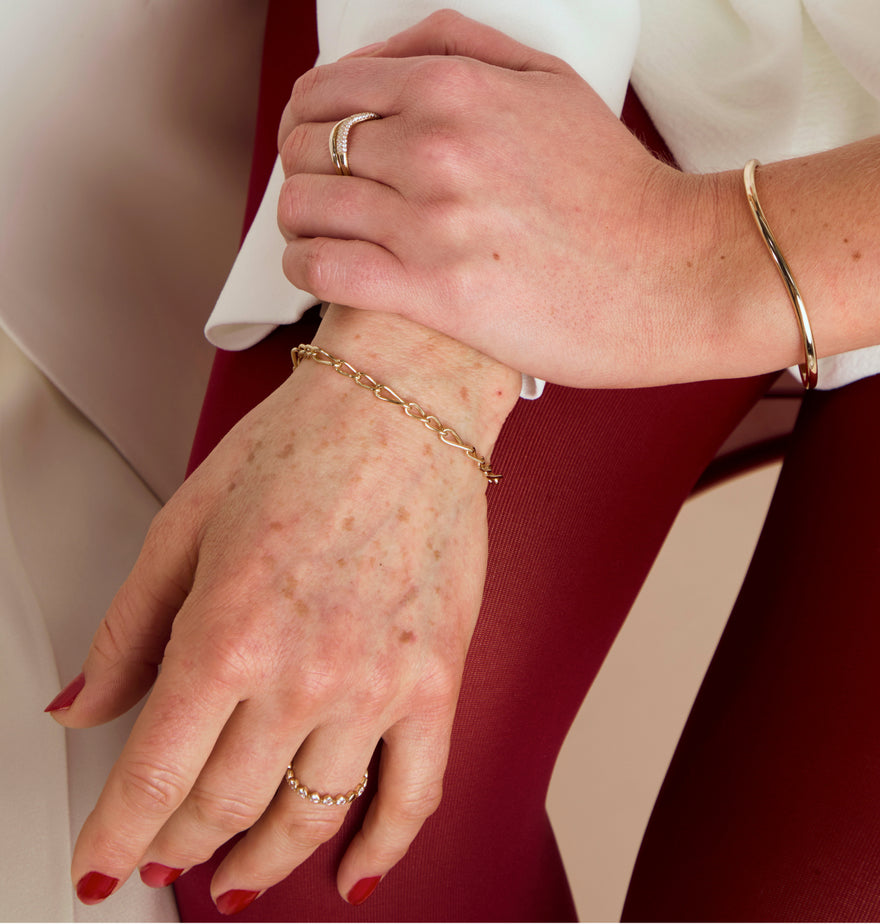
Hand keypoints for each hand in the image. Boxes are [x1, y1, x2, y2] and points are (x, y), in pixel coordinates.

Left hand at [49, 308, 518, 910]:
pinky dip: (380, 850)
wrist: (404, 405)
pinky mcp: (436, 680)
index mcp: (227, 630)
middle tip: (164, 861)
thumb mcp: (185, 523)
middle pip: (224, 809)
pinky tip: (351, 870)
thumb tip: (82, 705)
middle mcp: (304, 672)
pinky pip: (412, 796)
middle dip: (179, 850)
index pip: (154, 778)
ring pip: (308, 820)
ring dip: (260, 864)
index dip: (117, 840)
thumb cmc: (304, 444)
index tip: (104, 867)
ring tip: (236, 876)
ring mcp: (377, 683)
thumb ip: (127, 628)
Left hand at [277, 10, 731, 388]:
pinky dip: (305, 267)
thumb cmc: (612, 181)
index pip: (326, 87)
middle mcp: (434, 147)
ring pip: (306, 207)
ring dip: (300, 219)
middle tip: (322, 190)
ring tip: (321, 233)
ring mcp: (431, 223)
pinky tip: (321, 269)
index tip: (314, 139)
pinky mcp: (434, 293)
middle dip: (301, 167)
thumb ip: (461, 43)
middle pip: (306, 147)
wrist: (672, 269)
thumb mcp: (551, 78)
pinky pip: (323, 270)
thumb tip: (381, 48)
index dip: (304, 114)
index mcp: (455, 87)